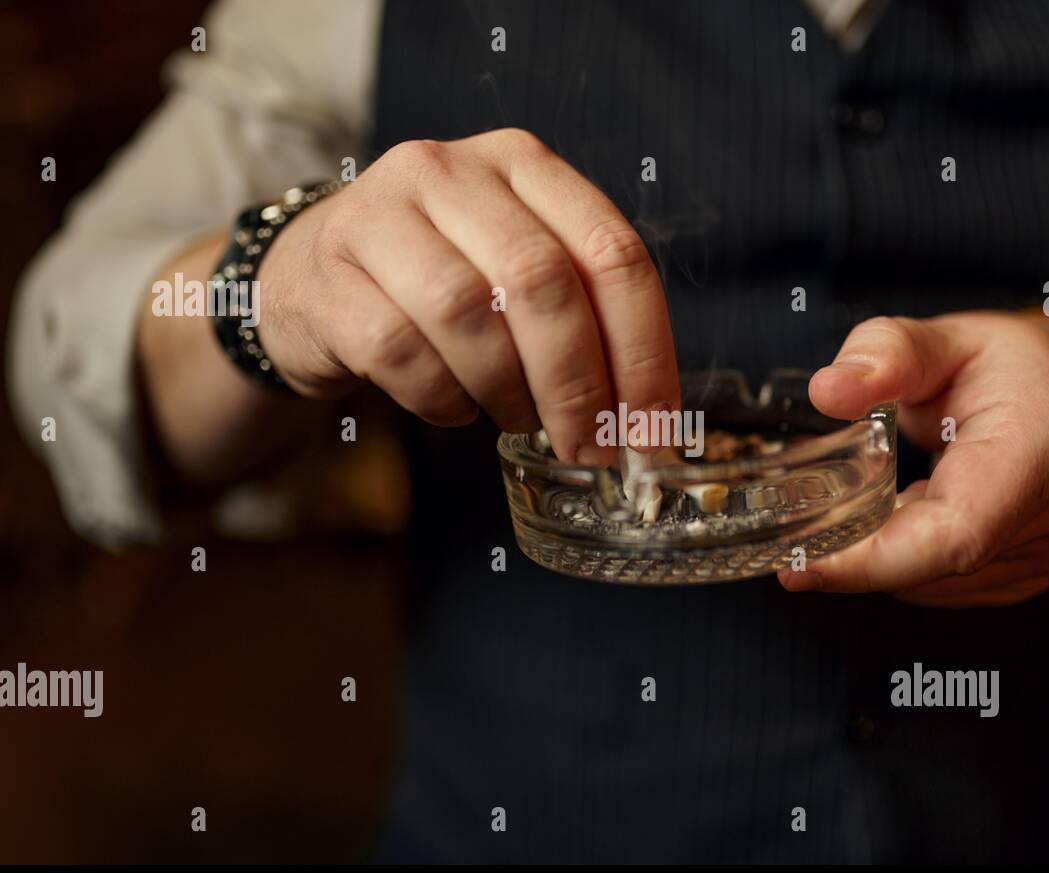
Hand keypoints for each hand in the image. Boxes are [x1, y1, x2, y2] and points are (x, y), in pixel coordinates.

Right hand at [256, 130, 678, 465]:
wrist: (308, 278)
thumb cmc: (436, 281)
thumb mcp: (514, 269)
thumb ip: (581, 313)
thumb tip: (645, 414)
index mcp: (521, 162)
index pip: (611, 251)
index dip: (644, 350)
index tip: (652, 425)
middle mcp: (449, 171)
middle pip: (541, 281)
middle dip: (577, 383)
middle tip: (589, 445)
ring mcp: (378, 215)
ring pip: (467, 313)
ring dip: (507, 389)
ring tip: (517, 417)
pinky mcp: (327, 276)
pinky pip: (399, 350)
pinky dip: (440, 397)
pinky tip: (454, 406)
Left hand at [779, 312, 1048, 605]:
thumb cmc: (1016, 363)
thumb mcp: (947, 336)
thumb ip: (887, 354)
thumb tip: (829, 389)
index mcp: (1043, 445)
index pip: (953, 533)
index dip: (872, 560)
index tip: (801, 564)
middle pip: (934, 565)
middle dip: (858, 552)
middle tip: (800, 527)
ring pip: (936, 583)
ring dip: (884, 555)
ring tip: (868, 499)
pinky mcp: (1038, 573)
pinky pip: (951, 585)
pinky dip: (911, 560)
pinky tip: (904, 516)